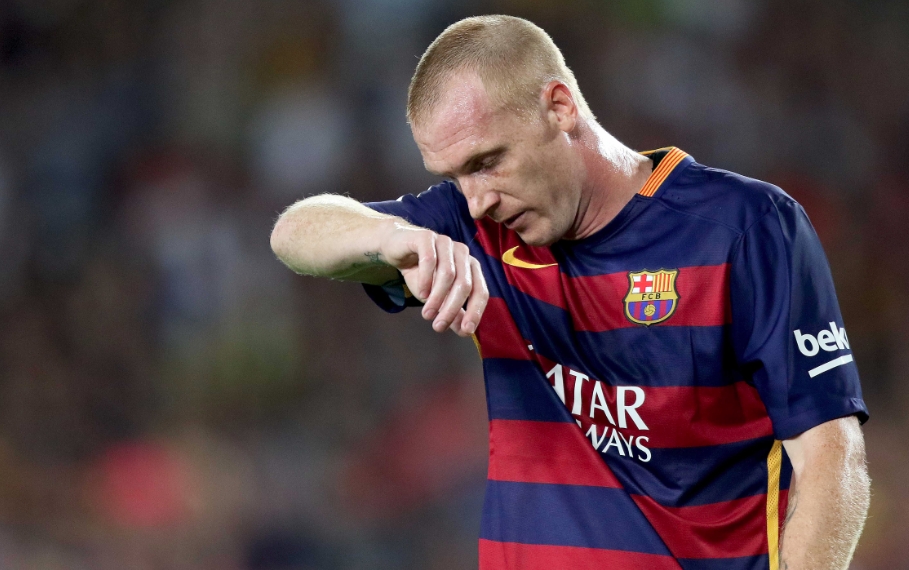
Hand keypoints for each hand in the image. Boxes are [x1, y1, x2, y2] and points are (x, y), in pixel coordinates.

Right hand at [379, 220, 487, 336]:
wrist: (397, 249)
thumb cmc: (421, 273)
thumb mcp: (437, 297)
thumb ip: (453, 312)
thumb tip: (465, 332)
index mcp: (471, 267)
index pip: (480, 291)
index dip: (475, 311)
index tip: (466, 330)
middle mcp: (462, 253)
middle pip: (464, 285)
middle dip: (452, 309)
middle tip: (438, 326)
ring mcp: (446, 243)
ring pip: (448, 273)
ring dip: (437, 297)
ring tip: (427, 314)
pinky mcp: (427, 237)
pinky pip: (429, 259)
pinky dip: (426, 279)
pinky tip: (420, 293)